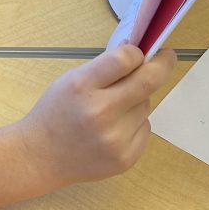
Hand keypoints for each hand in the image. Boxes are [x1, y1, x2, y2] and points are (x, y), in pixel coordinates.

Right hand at [19, 46, 176, 186]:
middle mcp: (101, 112)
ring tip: (114, 109)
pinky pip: (145, 128)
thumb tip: (135, 52)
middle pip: (148, 82)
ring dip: (138, 100)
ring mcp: (115, 138)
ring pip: (146, 105)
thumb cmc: (55, 112)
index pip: (124, 59)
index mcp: (82, 86)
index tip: (144, 51)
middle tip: (167, 57)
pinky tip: (114, 129)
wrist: (41, 157)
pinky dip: (135, 123)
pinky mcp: (126, 158)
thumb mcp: (70, 80)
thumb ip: (102, 67)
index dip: (137, 53)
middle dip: (162, 65)